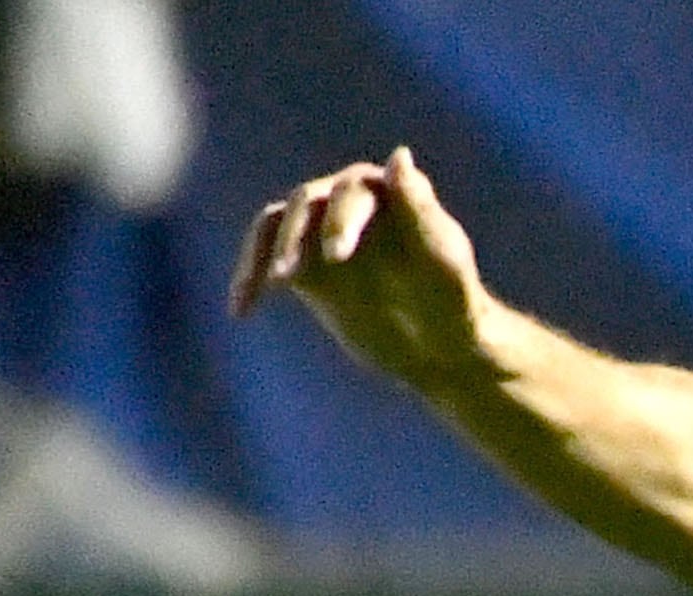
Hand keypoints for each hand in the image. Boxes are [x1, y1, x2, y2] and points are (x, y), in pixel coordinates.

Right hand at [232, 148, 499, 395]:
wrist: (440, 342)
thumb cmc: (451, 297)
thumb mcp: (442, 260)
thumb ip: (419, 212)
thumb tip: (399, 157)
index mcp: (383, 191)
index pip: (350, 193)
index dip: (340, 220)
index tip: (336, 256)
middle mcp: (344, 199)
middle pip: (305, 205)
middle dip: (295, 239)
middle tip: (287, 277)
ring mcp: (318, 229)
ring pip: (276, 226)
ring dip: (267, 253)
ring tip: (268, 287)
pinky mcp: (300, 263)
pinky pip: (262, 259)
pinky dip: (250, 278)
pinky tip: (241, 308)